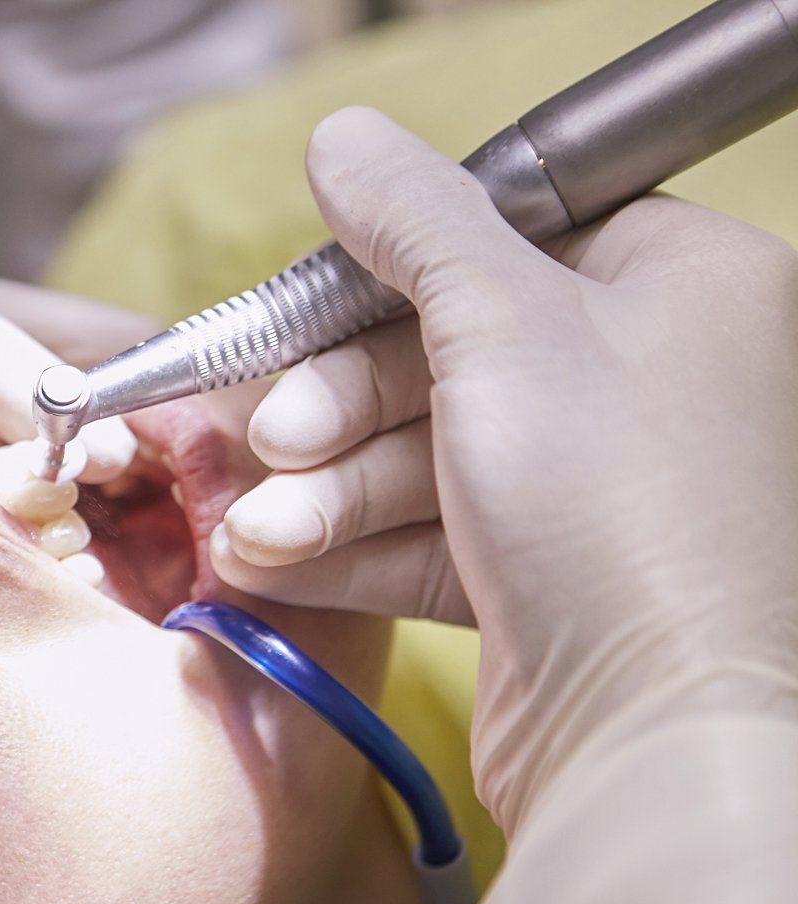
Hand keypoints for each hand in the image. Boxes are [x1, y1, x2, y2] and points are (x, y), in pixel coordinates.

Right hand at [211, 107, 797, 831]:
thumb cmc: (614, 508)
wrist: (654, 734)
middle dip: (336, 408)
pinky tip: (270, 565)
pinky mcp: (545, 581)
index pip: (509, 236)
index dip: (393, 271)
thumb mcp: (499, 324)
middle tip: (275, 439)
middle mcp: (646, 382)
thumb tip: (343, 137)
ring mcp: (595, 489)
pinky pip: (425, 537)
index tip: (302, 307)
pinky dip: (347, 549)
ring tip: (257, 532)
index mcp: (678, 285)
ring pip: (423, 456)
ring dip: (323, 492)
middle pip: (444, 353)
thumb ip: (414, 224)